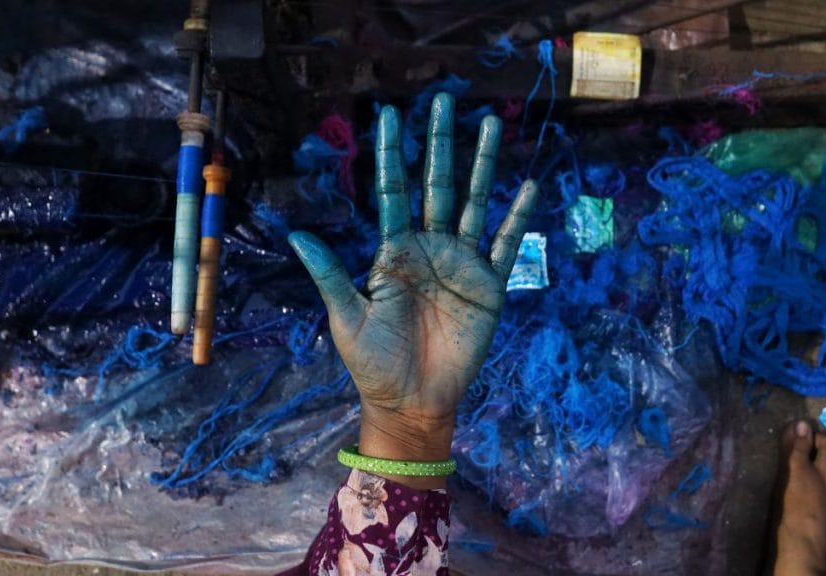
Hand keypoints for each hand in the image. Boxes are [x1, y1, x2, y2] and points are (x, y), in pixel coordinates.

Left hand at [289, 93, 536, 486]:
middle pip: (436, 184)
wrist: (412, 402)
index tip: (389, 113)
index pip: (393, 191)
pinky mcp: (488, 286)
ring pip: (473, 202)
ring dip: (481, 165)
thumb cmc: (374, 363)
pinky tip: (527, 185)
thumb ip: (331, 274)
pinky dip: (516, 216)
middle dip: (439, 143)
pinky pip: (505, 244)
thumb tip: (298, 233)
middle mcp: (428, 248)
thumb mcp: (347, 317)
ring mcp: (461, 264)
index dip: (392, 153)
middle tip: (444, 101)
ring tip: (489, 125)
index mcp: (393, 252)